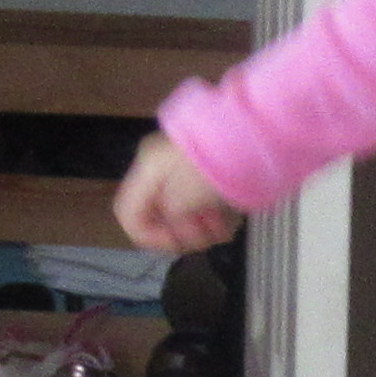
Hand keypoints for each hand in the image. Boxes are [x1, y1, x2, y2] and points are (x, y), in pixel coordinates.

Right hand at [113, 134, 243, 254]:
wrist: (249, 131)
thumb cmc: (211, 166)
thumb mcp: (182, 199)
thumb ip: (169, 218)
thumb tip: (176, 223)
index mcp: (146, 168)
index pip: (127, 213)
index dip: (146, 237)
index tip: (175, 245)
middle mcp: (158, 165)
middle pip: (156, 212)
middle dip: (180, 234)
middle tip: (204, 242)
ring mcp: (181, 163)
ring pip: (179, 207)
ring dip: (198, 228)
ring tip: (221, 235)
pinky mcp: (202, 164)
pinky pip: (197, 197)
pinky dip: (208, 215)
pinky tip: (226, 224)